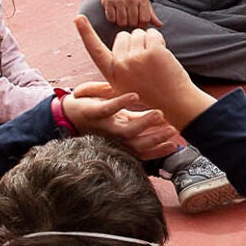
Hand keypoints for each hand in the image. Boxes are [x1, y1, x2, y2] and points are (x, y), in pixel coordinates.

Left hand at [56, 80, 180, 161]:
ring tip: (159, 114)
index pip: (144, 149)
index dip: (159, 150)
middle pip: (138, 144)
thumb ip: (140, 119)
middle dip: (156, 138)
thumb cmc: (99, 114)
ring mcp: (104, 126)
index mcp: (123, 139)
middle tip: (172, 130)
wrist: (69, 112)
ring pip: (126, 130)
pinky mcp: (93, 113)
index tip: (175, 145)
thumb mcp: (122, 118)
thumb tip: (163, 118)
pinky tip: (134, 96)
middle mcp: (114, 137)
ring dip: (144, 122)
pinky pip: (108, 109)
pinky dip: (121, 102)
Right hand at [77, 18, 214, 129]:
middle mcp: (120, 65)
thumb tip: (76, 94)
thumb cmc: (148, 93)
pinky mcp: (153, 52)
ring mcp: (136, 58)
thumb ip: (100, 86)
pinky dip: (159, 40)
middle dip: (134, 42)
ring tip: (154, 61)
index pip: (94, 49)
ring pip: (138, 32)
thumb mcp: (119, 90)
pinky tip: (162, 56)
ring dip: (147, 41)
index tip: (78, 17)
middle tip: (144, 62)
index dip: (86, 32)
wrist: (174, 101)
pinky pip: (152, 34)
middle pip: (123, 35)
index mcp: (111, 73)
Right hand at [95, 0, 161, 29]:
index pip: (145, 19)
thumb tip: (159, 25)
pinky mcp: (108, 1)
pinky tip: (113, 12)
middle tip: (127, 18)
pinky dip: (111, 18)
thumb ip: (150, 13)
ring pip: (121, 22)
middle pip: (133, 22)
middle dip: (130, 23)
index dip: (141, 24)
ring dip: (120, 22)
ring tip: (120, 15)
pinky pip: (111, 18)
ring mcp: (119, 0)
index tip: (137, 22)